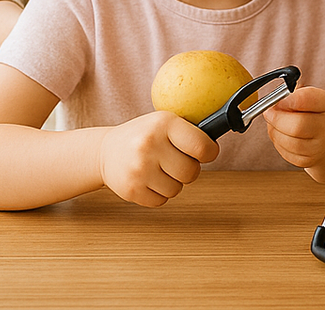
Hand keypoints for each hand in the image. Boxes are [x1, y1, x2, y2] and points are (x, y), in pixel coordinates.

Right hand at [98, 111, 217, 207]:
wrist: (105, 151)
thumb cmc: (144, 136)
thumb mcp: (165, 123)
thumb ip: (191, 132)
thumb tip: (219, 142)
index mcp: (164, 124)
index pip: (202, 146)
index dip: (209, 153)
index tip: (206, 152)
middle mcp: (150, 144)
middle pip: (191, 172)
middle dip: (189, 170)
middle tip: (177, 162)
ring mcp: (139, 169)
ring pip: (177, 189)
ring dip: (173, 182)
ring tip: (160, 169)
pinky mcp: (131, 190)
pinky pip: (161, 201)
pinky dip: (159, 193)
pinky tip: (149, 179)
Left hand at [263, 86, 324, 169]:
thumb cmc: (314, 113)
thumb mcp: (309, 97)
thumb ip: (292, 96)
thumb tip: (273, 104)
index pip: (307, 100)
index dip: (288, 100)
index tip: (279, 100)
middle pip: (297, 125)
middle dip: (277, 119)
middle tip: (269, 112)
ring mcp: (319, 146)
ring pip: (288, 141)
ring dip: (275, 131)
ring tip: (276, 124)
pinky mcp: (307, 160)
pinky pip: (284, 152)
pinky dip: (277, 142)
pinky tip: (282, 135)